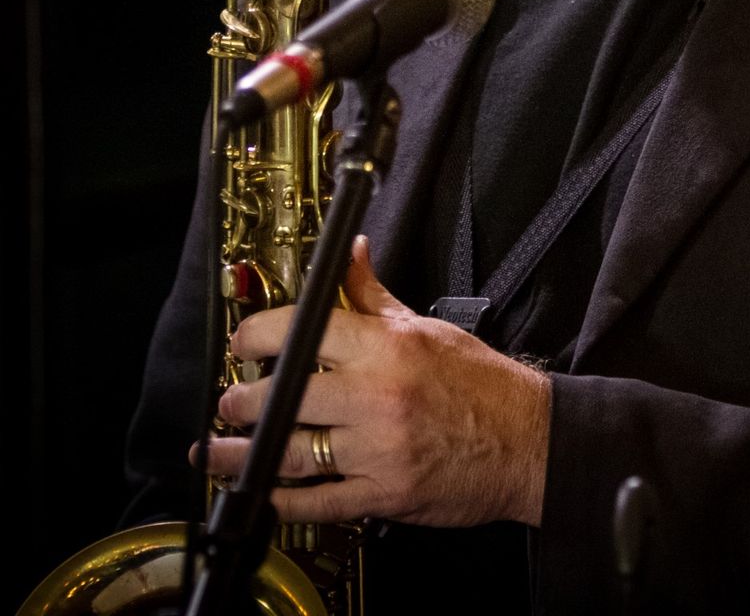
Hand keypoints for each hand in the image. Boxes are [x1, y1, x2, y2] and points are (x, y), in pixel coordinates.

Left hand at [199, 236, 550, 527]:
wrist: (527, 441)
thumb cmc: (480, 383)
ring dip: (244, 455)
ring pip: (293, 451)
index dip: (262, 333)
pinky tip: (260, 493)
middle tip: (228, 402)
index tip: (244, 340)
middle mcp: (379, 395)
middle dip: (244, 401)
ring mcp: (379, 448)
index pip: (308, 329)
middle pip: (288, 395)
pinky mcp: (383, 494)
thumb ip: (373, 296)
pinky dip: (284, 500)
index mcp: (388, 347)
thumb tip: (351, 253)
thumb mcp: (426, 327)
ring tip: (218, 452)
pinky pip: (319, 501)